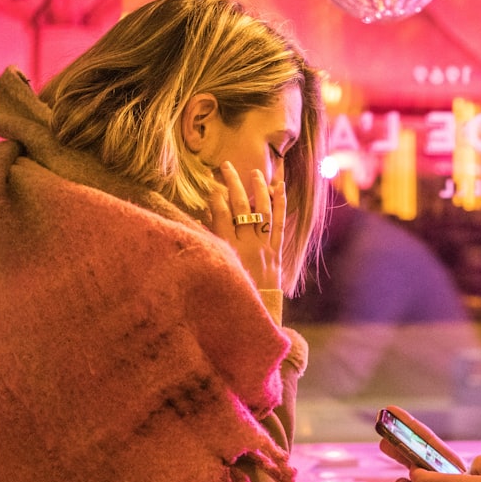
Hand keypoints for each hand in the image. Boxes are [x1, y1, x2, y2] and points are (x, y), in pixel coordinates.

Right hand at [207, 161, 285, 290]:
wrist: (254, 315)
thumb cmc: (228, 296)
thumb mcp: (214, 270)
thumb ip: (207, 245)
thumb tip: (199, 222)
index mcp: (227, 250)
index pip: (220, 216)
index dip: (216, 199)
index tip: (212, 186)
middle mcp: (247, 245)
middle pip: (240, 207)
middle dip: (233, 184)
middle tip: (226, 166)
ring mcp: (264, 247)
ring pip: (263, 211)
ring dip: (258, 189)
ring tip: (255, 173)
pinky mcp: (276, 252)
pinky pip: (280, 223)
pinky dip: (280, 204)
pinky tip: (279, 187)